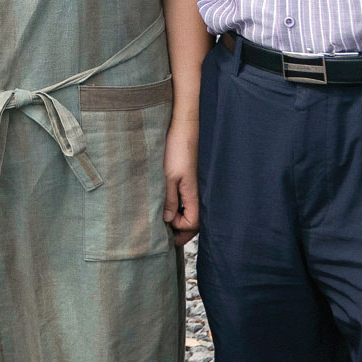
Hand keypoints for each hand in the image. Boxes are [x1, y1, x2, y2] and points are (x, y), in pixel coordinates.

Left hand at [162, 119, 199, 245]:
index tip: (164, 225)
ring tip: (164, 220)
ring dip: (180, 218)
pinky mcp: (190, 179)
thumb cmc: (178, 149)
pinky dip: (180, 206)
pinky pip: (188, 199)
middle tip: (164, 233)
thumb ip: (168, 199)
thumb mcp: (168, 176)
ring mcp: (195, 186)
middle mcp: (197, 193)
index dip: (179, 228)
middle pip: (194, 220)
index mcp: (194, 194)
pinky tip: (168, 203)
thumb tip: (168, 220)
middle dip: (181, 229)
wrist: (184, 128)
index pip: (192, 223)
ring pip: (191, 210)